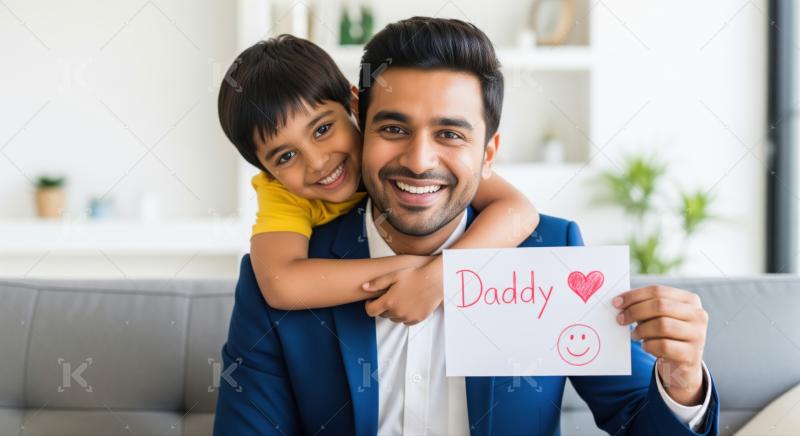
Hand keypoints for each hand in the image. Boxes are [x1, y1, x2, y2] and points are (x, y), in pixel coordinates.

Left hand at [363, 260, 442, 324]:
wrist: (435, 280)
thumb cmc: (416, 275)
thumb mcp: (394, 275)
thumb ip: (377, 282)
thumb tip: (364, 287)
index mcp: (389, 301)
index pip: (371, 311)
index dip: (369, 305)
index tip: (372, 300)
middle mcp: (398, 312)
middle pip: (383, 315)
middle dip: (382, 307)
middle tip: (389, 296)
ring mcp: (408, 317)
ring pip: (394, 319)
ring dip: (394, 312)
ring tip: (400, 299)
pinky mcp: (418, 319)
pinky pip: (406, 321)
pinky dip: (405, 315)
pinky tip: (408, 304)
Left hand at [614, 285, 708, 405]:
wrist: (682, 366)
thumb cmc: (666, 335)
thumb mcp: (659, 317)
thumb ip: (644, 306)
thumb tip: (620, 302)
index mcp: (690, 300)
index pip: (658, 291)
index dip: (635, 295)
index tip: (616, 302)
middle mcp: (698, 315)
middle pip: (660, 306)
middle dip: (635, 311)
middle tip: (621, 319)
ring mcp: (698, 334)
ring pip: (662, 325)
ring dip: (641, 330)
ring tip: (635, 335)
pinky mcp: (692, 354)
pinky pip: (663, 345)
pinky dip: (649, 345)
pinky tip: (646, 346)